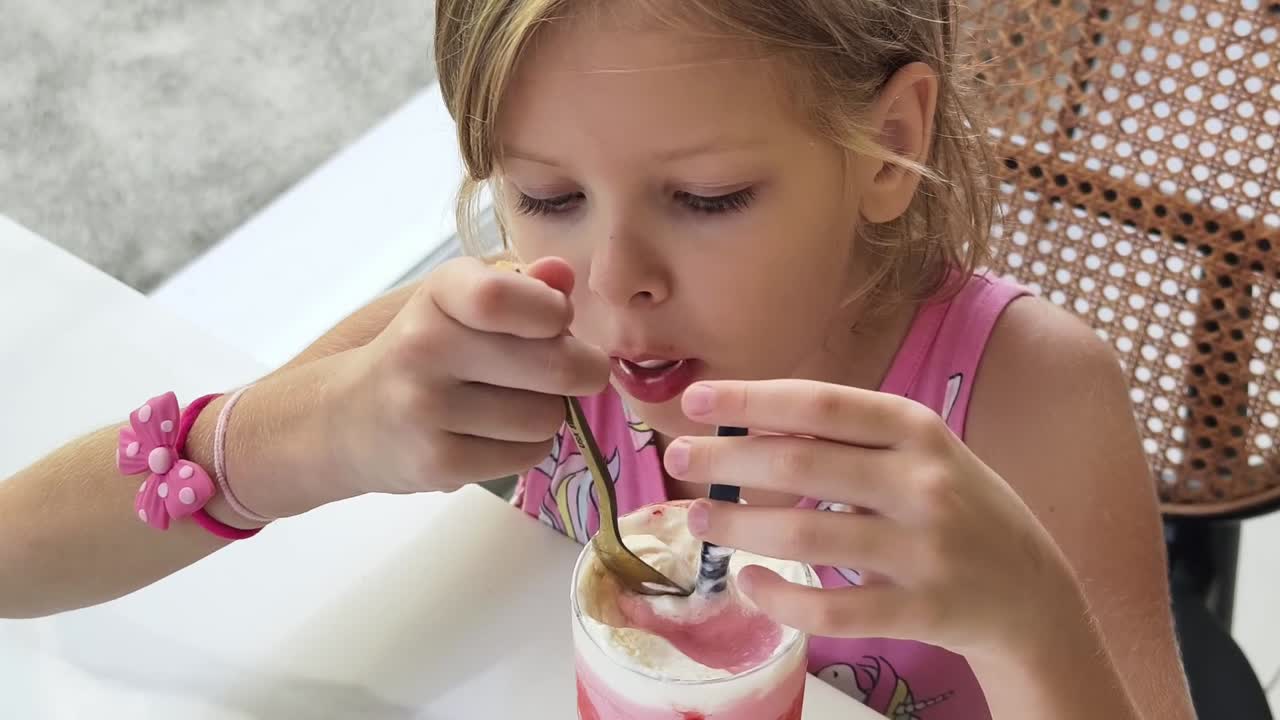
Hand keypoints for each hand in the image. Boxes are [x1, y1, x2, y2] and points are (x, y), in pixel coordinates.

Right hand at [326, 256, 609, 497]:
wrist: (346, 418)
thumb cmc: (424, 349)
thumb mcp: (461, 301)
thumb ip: (520, 284)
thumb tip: (562, 275)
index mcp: (438, 294)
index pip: (502, 296)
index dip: (553, 312)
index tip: (558, 322)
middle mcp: (424, 347)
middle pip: (555, 365)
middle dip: (583, 370)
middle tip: (575, 370)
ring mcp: (426, 409)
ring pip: (547, 416)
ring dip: (548, 412)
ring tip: (515, 402)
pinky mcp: (437, 464)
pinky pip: (528, 456)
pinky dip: (527, 446)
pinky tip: (496, 433)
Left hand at [663, 379, 1085, 659]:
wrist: (1034, 593)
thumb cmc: (957, 508)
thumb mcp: (921, 453)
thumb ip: (850, 438)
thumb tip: (749, 423)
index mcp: (919, 430)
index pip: (822, 402)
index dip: (752, 399)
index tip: (695, 400)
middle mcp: (923, 482)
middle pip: (801, 463)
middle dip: (727, 459)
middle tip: (676, 459)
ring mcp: (925, 550)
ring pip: (806, 536)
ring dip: (739, 525)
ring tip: (699, 518)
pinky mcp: (922, 611)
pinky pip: (831, 609)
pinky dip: (779, 598)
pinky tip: (748, 582)